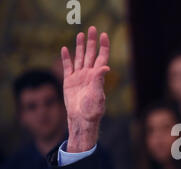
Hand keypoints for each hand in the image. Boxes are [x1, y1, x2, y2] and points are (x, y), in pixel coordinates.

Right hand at [61, 26, 109, 151]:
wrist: (81, 119)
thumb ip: (99, 80)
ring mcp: (79, 77)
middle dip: (92, 41)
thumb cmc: (92, 110)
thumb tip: (106, 67)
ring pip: (80, 58)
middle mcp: (89, 74)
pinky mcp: (69, 81)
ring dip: (80, 46)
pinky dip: (66, 58)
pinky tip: (65, 49)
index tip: (104, 35)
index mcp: (97, 76)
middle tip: (92, 28)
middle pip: (91, 54)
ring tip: (80, 34)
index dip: (104, 46)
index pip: (102, 57)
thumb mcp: (98, 95)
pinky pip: (67, 67)